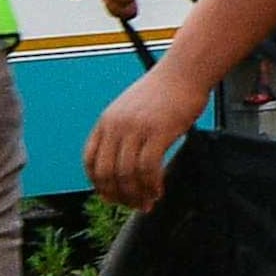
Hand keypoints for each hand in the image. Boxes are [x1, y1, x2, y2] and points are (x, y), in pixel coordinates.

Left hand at [83, 77, 192, 210]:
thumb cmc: (164, 91)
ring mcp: (136, 128)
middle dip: (118, 196)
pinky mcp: (158, 132)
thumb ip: (123, 133)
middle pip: (106, 173)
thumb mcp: (132, 110)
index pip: (90, 161)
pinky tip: (159, 190)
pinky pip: (149, 168)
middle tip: (133, 205)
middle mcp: (116, 125)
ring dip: (137, 195)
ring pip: (127, 175)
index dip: (98, 185)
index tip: (112, 197)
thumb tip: (123, 164)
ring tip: (148, 201)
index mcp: (107, 121)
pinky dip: (152, 185)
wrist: (185, 71)